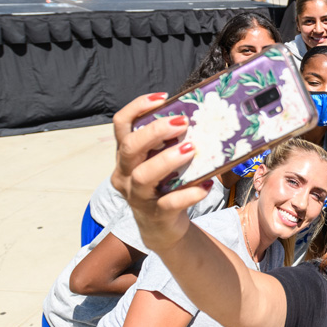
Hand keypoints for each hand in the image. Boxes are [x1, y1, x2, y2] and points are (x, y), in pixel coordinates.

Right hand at [111, 93, 215, 253]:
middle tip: (181, 122)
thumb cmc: (164, 186)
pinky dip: (190, 193)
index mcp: (126, 156)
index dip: (137, 107)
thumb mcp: (161, 162)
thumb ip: (170, 144)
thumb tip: (199, 118)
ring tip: (190, 149)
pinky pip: (170, 202)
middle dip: (154, 132)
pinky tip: (205, 185)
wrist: (163, 228)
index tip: (162, 98)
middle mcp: (125, 174)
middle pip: (129, 147)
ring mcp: (138, 196)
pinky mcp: (156, 214)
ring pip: (143, 175)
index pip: (121, 124)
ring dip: (167, 160)